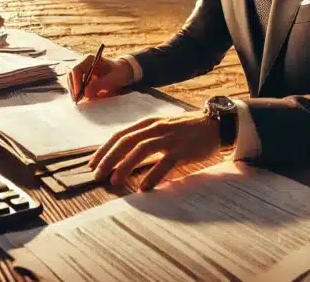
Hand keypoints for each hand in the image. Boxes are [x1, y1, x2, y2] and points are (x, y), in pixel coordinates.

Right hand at [67, 54, 132, 101]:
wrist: (121, 73)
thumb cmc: (118, 73)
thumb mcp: (112, 79)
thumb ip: (100, 84)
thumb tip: (86, 92)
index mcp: (89, 59)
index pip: (76, 69)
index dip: (76, 82)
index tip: (79, 94)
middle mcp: (83, 63)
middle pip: (71, 75)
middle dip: (73, 88)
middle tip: (77, 100)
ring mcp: (81, 70)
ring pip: (71, 81)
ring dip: (74, 91)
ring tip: (79, 100)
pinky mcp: (82, 77)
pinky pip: (75, 85)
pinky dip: (77, 92)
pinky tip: (81, 98)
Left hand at [88, 112, 220, 190]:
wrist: (216, 124)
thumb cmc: (187, 129)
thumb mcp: (163, 128)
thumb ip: (145, 138)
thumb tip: (124, 155)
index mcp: (149, 123)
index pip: (120, 135)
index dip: (104, 149)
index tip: (92, 163)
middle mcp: (156, 128)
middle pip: (126, 141)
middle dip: (109, 158)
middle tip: (97, 175)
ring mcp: (170, 137)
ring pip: (141, 149)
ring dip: (125, 165)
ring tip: (115, 180)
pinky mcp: (183, 149)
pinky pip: (165, 162)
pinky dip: (153, 174)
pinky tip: (144, 187)